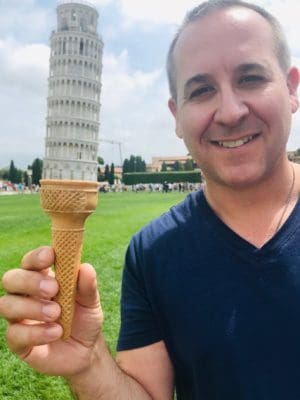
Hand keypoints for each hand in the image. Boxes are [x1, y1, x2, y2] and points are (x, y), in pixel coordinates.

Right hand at [0, 246, 103, 376]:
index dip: (37, 257)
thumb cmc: (84, 319)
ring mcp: (19, 318)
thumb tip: (85, 267)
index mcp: (42, 278)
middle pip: (11, 279)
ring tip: (57, 313)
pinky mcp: (18, 342)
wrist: (86, 351)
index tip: (51, 255)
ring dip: (32, 307)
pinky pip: (14, 334)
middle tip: (53, 289)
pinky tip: (55, 332)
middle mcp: (25, 295)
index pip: (31, 261)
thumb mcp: (91, 302)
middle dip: (30, 281)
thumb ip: (87, 286)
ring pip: (6, 304)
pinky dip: (36, 332)